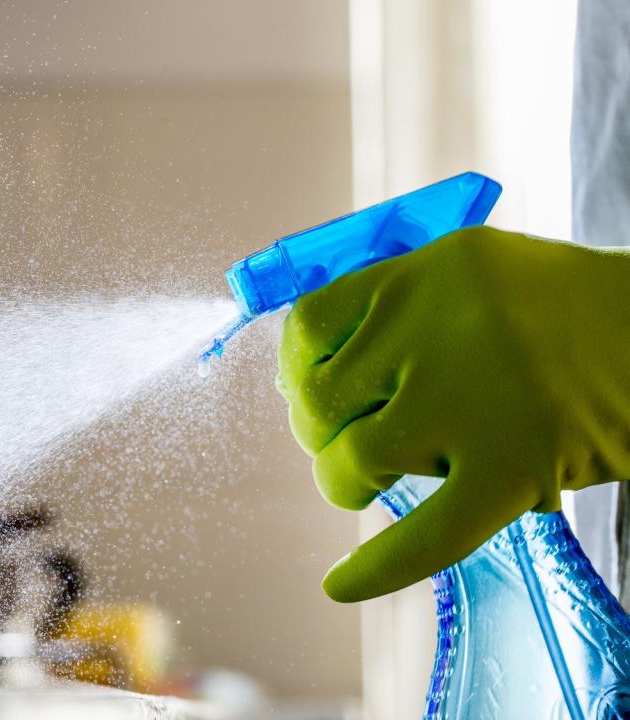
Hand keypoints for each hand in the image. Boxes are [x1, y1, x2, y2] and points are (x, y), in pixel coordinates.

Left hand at [277, 227, 629, 601]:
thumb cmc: (567, 310)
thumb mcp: (474, 272)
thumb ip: (400, 307)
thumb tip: (311, 371)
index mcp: (422, 273)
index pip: (309, 325)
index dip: (297, 370)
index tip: (309, 391)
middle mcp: (434, 327)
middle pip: (320, 401)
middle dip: (319, 432)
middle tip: (347, 440)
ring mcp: (472, 400)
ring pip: (353, 461)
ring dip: (347, 481)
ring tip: (372, 483)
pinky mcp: (513, 466)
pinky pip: (427, 533)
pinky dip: (378, 566)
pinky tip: (339, 585)